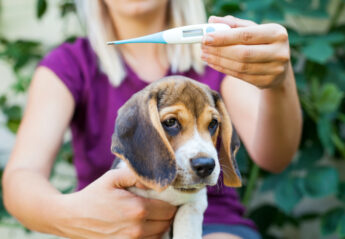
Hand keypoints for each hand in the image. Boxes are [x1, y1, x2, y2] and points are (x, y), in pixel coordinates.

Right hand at [54, 167, 175, 238]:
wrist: (72, 218)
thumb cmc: (94, 195)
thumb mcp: (112, 178)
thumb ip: (136, 175)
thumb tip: (157, 180)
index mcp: (138, 209)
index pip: (169, 209)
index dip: (169, 201)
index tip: (163, 197)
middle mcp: (137, 230)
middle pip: (167, 223)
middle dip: (165, 213)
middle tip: (157, 204)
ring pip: (159, 235)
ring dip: (159, 225)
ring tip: (150, 215)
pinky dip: (150, 235)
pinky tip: (142, 226)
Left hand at [201, 15, 290, 88]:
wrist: (279, 67)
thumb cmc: (262, 43)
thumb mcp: (252, 30)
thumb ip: (233, 24)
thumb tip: (212, 21)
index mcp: (277, 33)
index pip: (246, 35)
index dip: (224, 37)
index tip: (206, 37)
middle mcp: (279, 51)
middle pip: (242, 53)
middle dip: (219, 50)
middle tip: (203, 47)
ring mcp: (275, 69)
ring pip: (240, 66)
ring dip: (219, 61)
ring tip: (205, 55)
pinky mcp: (267, 82)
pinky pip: (240, 76)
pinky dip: (224, 69)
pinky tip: (214, 64)